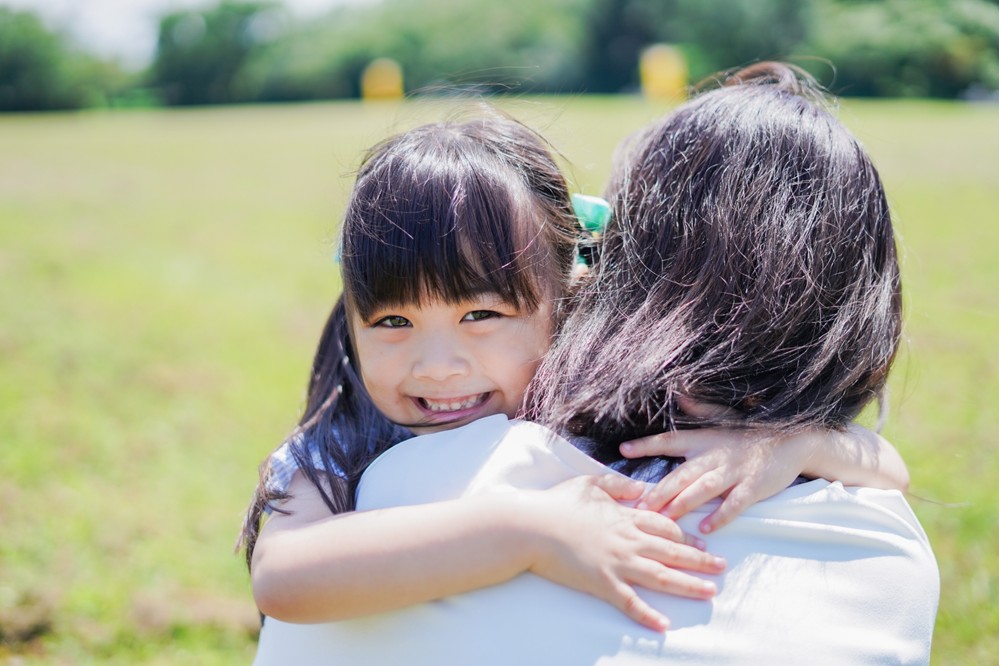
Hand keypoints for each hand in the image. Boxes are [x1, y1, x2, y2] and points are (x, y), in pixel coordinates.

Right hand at [525, 474, 725, 630]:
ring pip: (662, 576)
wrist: (532, 527)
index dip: (685, 534)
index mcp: (625, 517)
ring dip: (689, 585)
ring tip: (710, 592)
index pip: (665, 526)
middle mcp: (628, 540)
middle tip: (721, 566)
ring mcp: (617, 563)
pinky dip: (648, 615)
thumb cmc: (557, 504)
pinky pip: (630, 603)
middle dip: (700, 560)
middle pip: (673, 551)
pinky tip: (664, 625)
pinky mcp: (603, 583)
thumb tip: (639, 488)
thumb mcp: (589, 483)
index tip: (700, 542)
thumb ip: (617, 485)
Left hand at [620, 428, 814, 533]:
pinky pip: (734, 504)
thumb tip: (679, 394)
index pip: (671, 440)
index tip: (624, 449)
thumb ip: (701, 409)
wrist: (793, 440)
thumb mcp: (725, 418)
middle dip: (660, 490)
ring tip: (665, 517)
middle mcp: (716, 454)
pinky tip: (706, 528)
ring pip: (704, 488)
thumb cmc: (753, 433)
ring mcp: (735, 471)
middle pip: (682, 473)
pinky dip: (720, 516)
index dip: (647, 444)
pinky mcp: (754, 486)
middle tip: (641, 505)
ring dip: (683, 504)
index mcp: (706, 438)